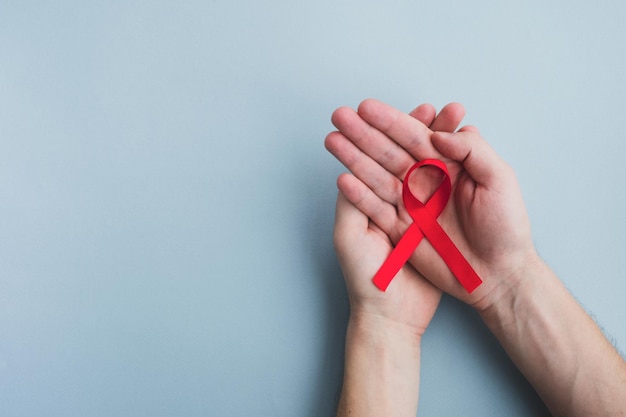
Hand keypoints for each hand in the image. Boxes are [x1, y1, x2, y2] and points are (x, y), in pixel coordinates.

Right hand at [326, 99, 537, 310]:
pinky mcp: (401, 228)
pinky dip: (358, 195)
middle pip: (389, 152)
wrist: (498, 276)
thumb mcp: (500, 181)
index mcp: (449, 164)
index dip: (391, 121)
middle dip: (364, 133)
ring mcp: (412, 204)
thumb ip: (472, 151)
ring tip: (332, 140)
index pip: (415, 136)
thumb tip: (439, 134)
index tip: (368, 108)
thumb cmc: (506, 228)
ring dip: (353, 157)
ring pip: (377, 176)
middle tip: (341, 115)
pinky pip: (375, 208)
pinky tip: (342, 178)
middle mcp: (427, 180)